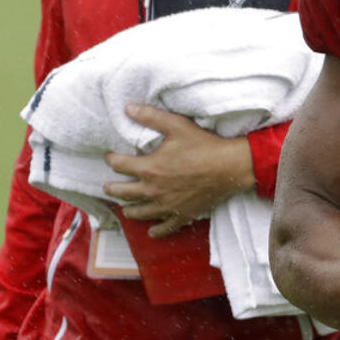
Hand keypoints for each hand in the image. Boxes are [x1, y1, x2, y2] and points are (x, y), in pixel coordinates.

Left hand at [103, 104, 254, 237]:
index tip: (110, 157)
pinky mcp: (182, 215)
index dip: (111, 159)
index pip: (119, 165)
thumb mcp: (177, 125)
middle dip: (112, 188)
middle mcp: (153, 190)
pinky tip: (152, 231)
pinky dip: (156, 231)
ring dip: (128, 209)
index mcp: (150, 168)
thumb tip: (128, 108)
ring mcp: (167, 205)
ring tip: (125, 207)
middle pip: (123, 193)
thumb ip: (151, 117)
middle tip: (108, 186)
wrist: (230, 167)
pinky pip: (165, 228)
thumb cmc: (204, 145)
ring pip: (139, 212)